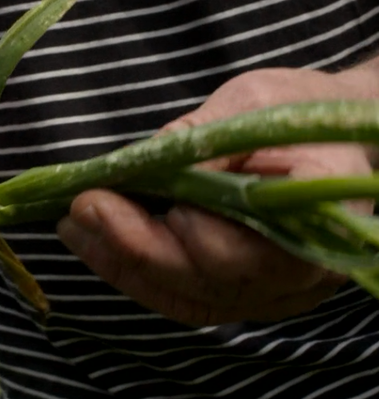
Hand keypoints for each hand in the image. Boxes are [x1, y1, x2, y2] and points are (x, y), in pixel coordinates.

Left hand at [58, 67, 372, 325]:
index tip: (107, 195)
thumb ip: (203, 137)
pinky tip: (95, 245)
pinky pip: (181, 294)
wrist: (325, 136)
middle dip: (129, 245)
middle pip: (201, 281)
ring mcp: (269, 290)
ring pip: (183, 296)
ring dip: (120, 264)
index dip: (166, 230)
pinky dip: (134, 273)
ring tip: (72, 227)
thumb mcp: (253, 102)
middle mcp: (298, 272)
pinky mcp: (242, 289)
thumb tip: (143, 165)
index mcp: (317, 219)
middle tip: (78, 207)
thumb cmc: (297, 110)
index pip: (234, 248)